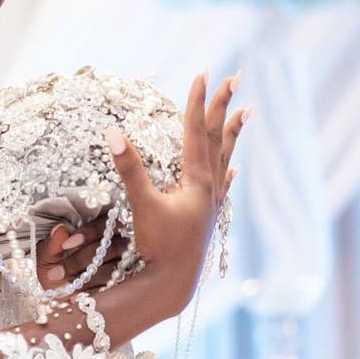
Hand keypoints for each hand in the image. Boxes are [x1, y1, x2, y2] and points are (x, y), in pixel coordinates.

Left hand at [35, 212, 130, 292]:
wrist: (56, 293)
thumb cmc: (54, 269)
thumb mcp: (47, 257)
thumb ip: (53, 244)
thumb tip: (60, 230)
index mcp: (101, 232)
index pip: (104, 225)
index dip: (88, 233)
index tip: (66, 244)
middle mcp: (118, 247)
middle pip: (111, 248)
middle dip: (81, 260)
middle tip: (57, 272)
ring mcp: (123, 268)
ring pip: (113, 270)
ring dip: (86, 279)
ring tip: (64, 287)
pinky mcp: (121, 288)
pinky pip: (111, 290)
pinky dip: (92, 294)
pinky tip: (75, 298)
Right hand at [106, 71, 247, 314]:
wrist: (173, 285)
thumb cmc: (159, 248)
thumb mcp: (141, 206)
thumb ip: (128, 169)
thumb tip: (112, 133)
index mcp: (196, 180)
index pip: (196, 130)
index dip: (197, 101)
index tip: (203, 73)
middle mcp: (209, 188)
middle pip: (217, 137)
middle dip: (224, 106)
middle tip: (235, 77)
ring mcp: (210, 203)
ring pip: (224, 158)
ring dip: (233, 133)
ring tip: (247, 112)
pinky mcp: (207, 219)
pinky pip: (222, 186)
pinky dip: (228, 171)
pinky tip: (235, 168)